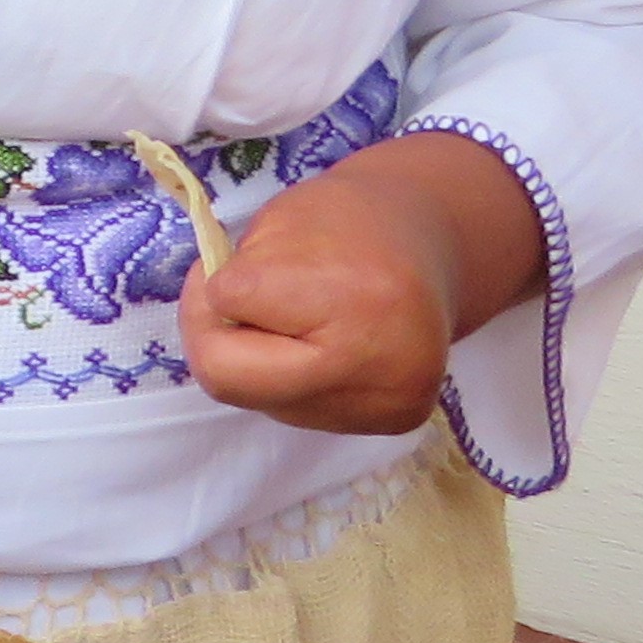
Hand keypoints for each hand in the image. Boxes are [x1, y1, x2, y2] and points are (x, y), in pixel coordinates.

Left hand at [178, 132, 542, 434]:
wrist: (433, 244)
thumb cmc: (350, 221)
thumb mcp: (280, 223)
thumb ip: (237, 274)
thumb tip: (211, 325)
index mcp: (355, 298)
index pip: (230, 302)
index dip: (213, 282)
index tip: (225, 262)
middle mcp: (379, 365)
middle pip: (229, 379)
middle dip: (210, 337)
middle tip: (221, 303)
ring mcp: (389, 403)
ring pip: (261, 401)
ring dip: (251, 363)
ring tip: (286, 322)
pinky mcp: (394, 421)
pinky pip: (298, 411)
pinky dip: (287, 379)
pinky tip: (317, 346)